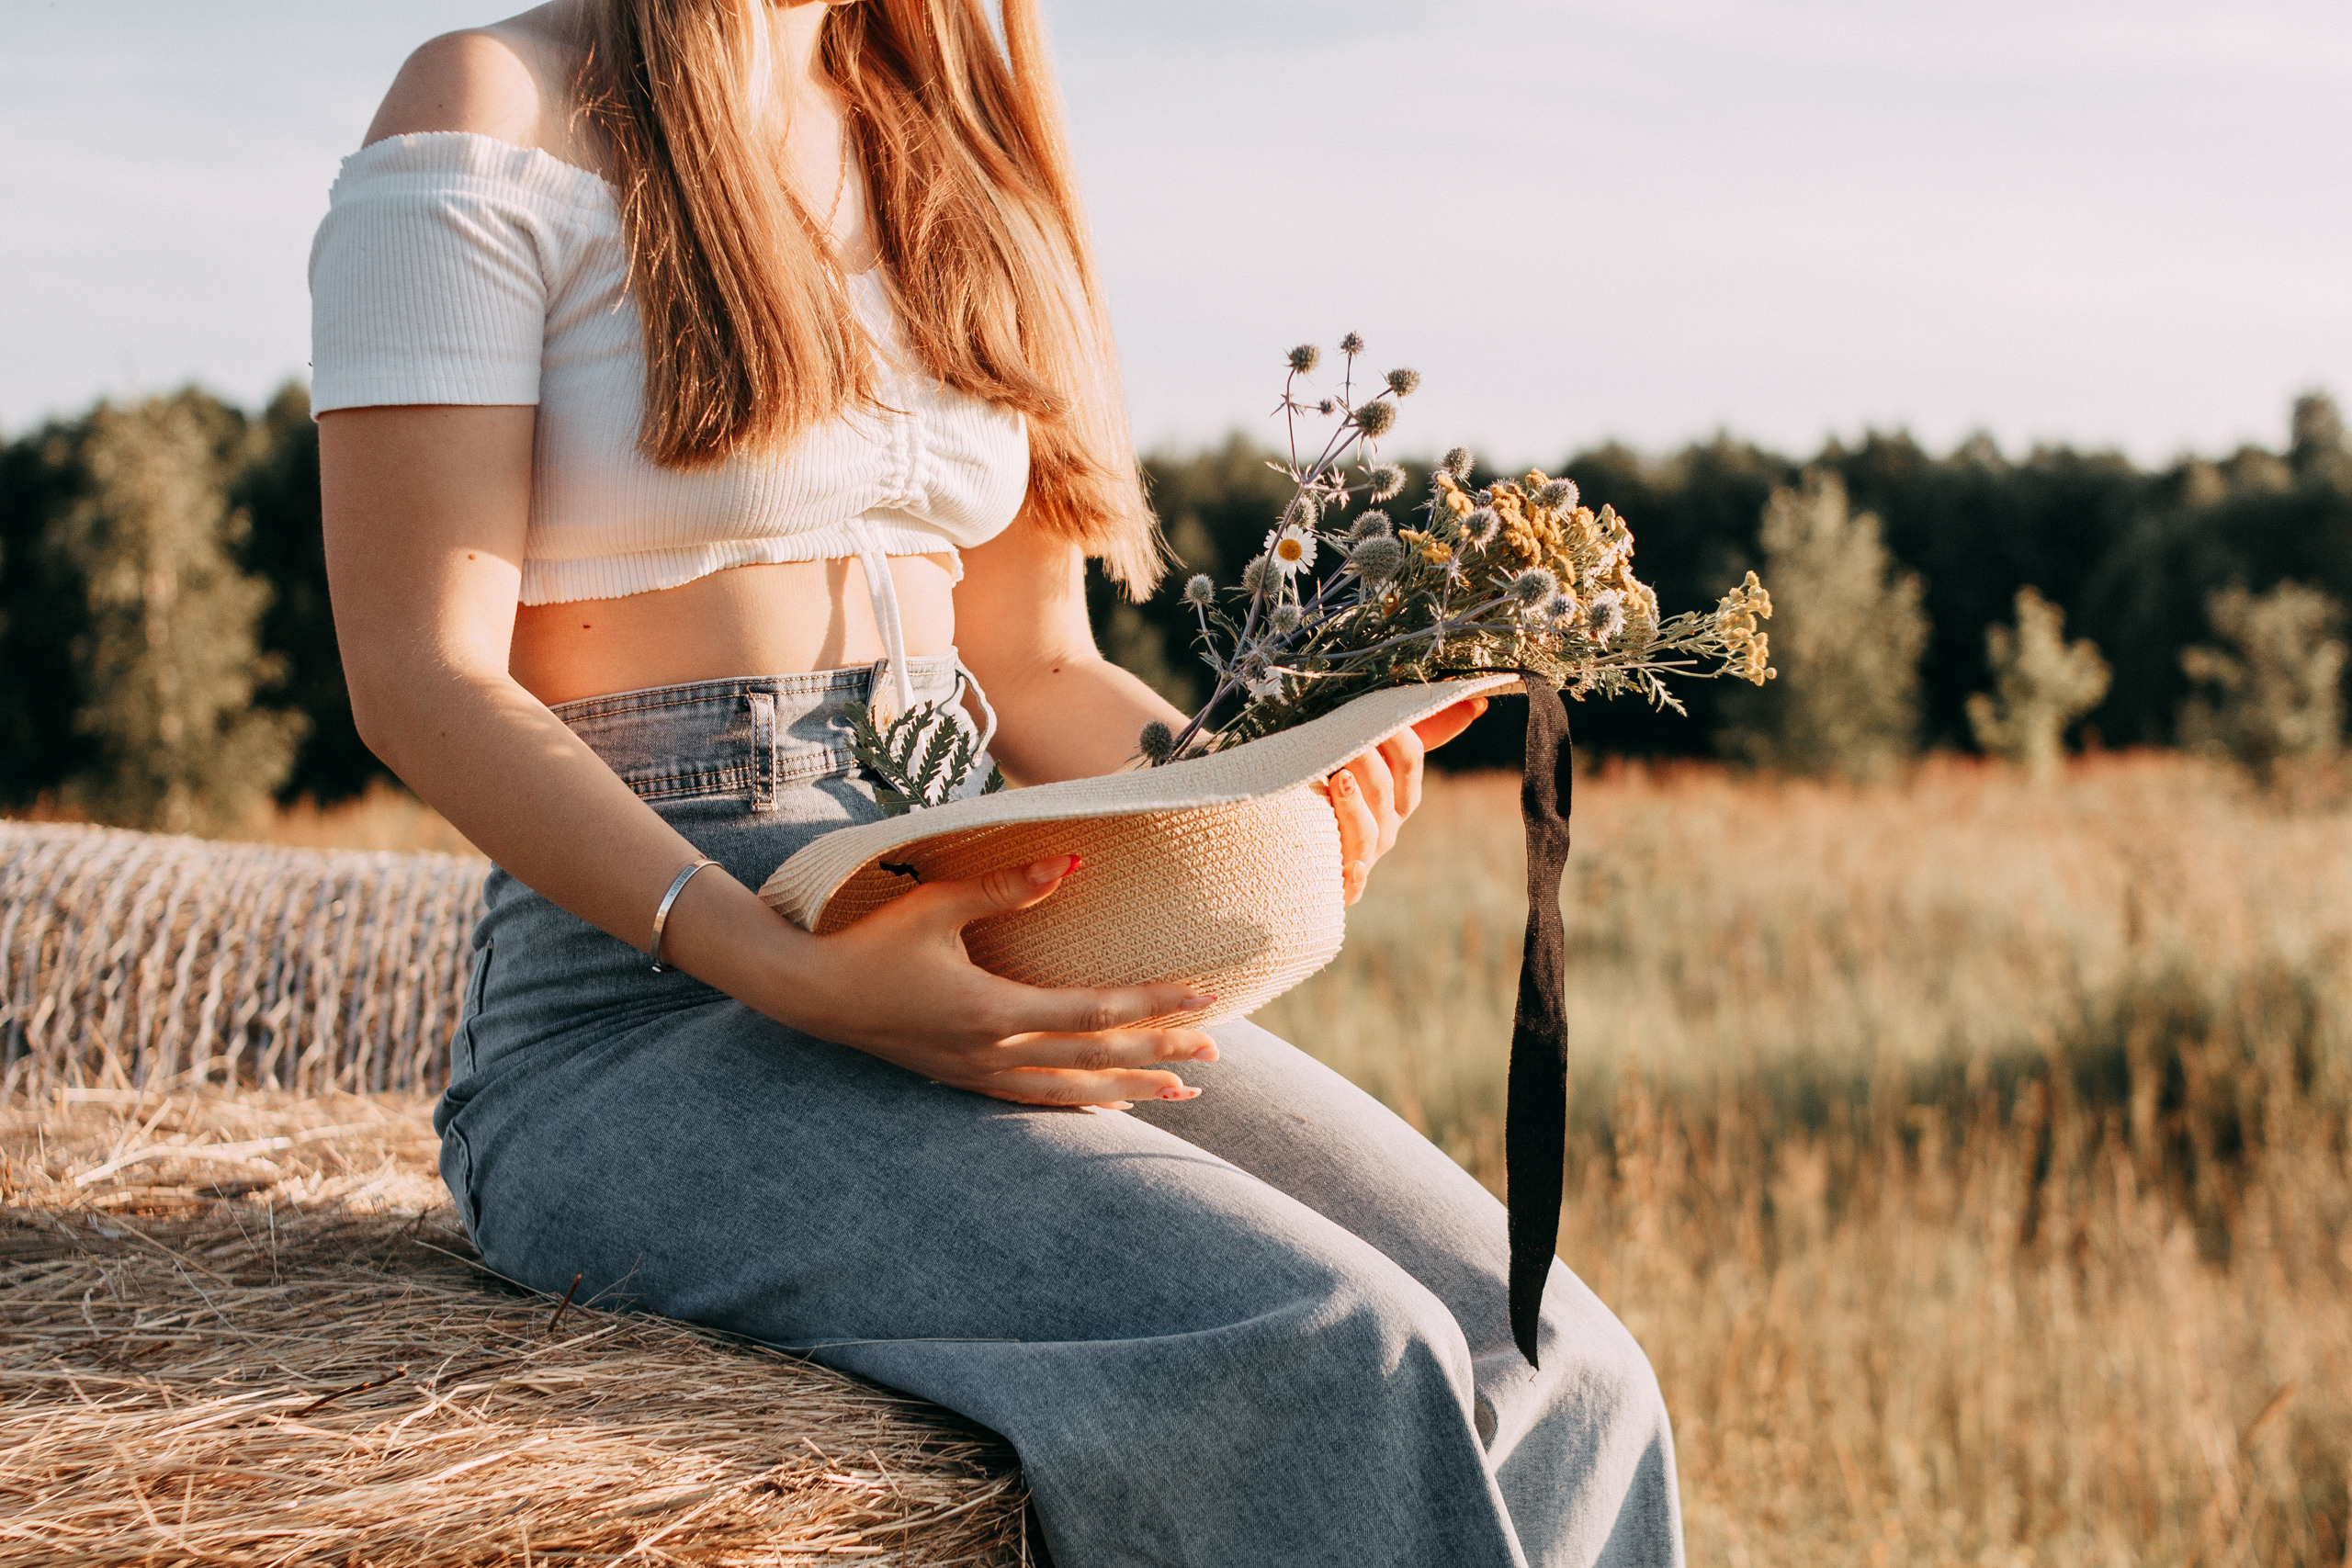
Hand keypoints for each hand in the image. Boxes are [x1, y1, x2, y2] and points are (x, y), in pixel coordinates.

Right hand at [782, 854, 1219, 1109]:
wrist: (809, 993)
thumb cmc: (870, 941)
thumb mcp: (937, 905)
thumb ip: (1007, 888)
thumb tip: (1070, 861)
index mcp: (993, 1009)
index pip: (1095, 1011)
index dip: (1155, 1005)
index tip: (1206, 997)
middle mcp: (993, 1051)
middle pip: (1095, 1056)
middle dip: (1159, 1053)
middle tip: (1215, 1052)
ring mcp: (977, 1073)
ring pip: (1071, 1090)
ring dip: (1130, 1089)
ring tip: (1183, 1094)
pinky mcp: (962, 1080)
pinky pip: (1035, 1100)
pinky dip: (1080, 1103)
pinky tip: (1109, 1105)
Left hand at [1328, 696, 1487, 905]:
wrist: (1302, 840)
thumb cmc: (1339, 787)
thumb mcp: (1371, 755)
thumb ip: (1418, 729)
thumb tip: (1478, 702)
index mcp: (1400, 795)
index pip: (1408, 759)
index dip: (1394, 735)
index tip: (1373, 712)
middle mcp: (1388, 827)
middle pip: (1383, 790)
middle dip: (1363, 760)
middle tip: (1340, 737)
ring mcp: (1367, 856)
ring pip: (1368, 832)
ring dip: (1352, 805)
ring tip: (1336, 779)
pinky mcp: (1344, 885)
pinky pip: (1354, 885)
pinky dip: (1355, 878)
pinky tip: (1352, 866)